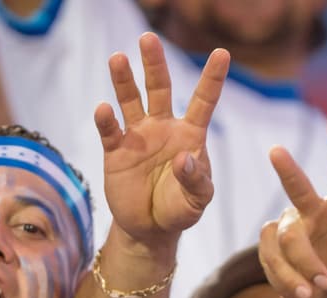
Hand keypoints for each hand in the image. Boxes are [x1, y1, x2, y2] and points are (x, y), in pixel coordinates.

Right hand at [95, 32, 227, 246]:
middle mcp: (163, 128)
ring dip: (124, 81)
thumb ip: (195, 180)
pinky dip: (106, 120)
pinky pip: (110, 131)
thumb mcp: (196, 200)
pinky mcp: (116, 151)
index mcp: (190, 135)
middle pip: (159, 89)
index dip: (212, 78)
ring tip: (118, 58)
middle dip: (154, 64)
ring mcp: (138, 137)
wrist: (149, 229)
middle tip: (149, 38)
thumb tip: (183, 158)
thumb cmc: (179, 210)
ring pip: (130, 101)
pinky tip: (104, 109)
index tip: (223, 53)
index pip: (203, 102)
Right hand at [259, 114, 326, 297]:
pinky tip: (304, 294)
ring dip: (305, 266)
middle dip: (287, 169)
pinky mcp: (269, 248)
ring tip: (321, 287)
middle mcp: (311, 210)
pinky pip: (275, 260)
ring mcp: (287, 228)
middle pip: (297, 188)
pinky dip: (291, 280)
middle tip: (276, 150)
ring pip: (290, 240)